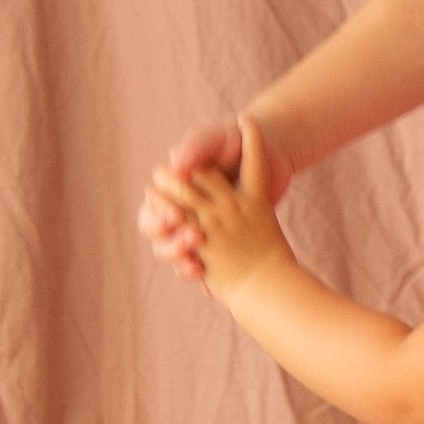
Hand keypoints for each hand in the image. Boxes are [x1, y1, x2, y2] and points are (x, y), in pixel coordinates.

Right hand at [149, 118, 293, 304]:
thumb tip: (175, 167)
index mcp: (171, 187)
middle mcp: (181, 209)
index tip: (175, 217)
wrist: (272, 151)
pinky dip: (205, 276)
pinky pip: (207, 264)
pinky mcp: (222, 240)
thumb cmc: (236, 142)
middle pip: (160, 238)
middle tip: (192, 240)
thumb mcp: (217, 140)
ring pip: (176, 254)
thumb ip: (195, 148)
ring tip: (195, 265)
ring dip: (181, 260)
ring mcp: (200, 226)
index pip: (151, 210)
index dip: (158, 216)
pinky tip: (209, 283)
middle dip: (170, 243)